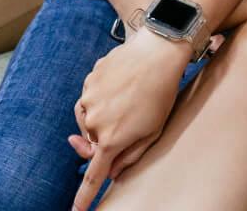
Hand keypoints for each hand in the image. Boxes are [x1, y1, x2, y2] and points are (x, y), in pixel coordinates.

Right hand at [68, 29, 190, 209]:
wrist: (159, 51)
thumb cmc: (163, 92)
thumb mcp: (154, 130)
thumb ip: (131, 155)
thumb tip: (113, 171)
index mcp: (112, 139)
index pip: (94, 175)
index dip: (83, 196)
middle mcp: (94, 122)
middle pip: (92, 141)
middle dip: (104, 138)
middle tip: (126, 120)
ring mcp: (88, 100)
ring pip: (88, 119)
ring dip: (103, 115)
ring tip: (129, 98)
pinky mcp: (88, 82)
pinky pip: (90, 96)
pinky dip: (103, 95)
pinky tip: (123, 84)